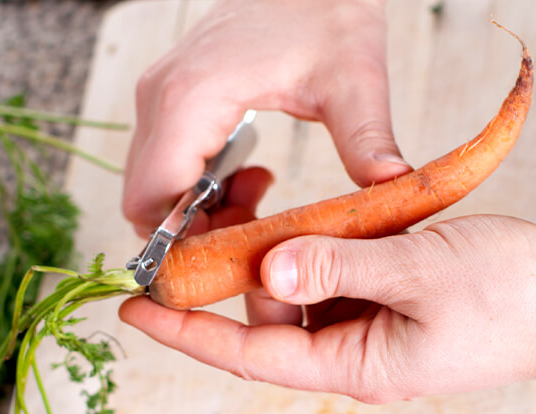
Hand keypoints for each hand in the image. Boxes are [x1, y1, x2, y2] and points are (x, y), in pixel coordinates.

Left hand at [120, 215, 535, 402]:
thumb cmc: (517, 299)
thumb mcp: (417, 274)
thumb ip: (335, 269)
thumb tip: (262, 273)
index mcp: (357, 364)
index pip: (249, 355)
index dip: (188, 333)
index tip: (135, 307)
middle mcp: (360, 351)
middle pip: (273, 320)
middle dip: (248, 274)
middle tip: (239, 220)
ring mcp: (383, 326)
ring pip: (308, 293)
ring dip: (298, 254)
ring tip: (310, 214)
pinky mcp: (402, 297)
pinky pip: (345, 275)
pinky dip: (333, 247)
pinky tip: (347, 218)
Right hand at [123, 0, 410, 235]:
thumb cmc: (325, 11)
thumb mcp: (353, 79)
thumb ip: (367, 139)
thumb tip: (392, 191)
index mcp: (190, 99)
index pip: (153, 200)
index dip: (182, 246)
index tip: (232, 266)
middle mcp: (160, 100)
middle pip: (143, 200)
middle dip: (192, 236)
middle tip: (255, 239)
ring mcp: (160, 98)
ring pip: (152, 186)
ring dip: (198, 212)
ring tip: (261, 202)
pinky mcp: (172, 98)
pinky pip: (166, 164)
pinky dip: (199, 188)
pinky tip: (252, 178)